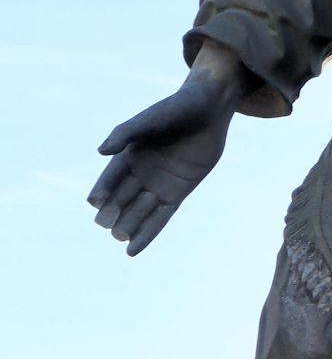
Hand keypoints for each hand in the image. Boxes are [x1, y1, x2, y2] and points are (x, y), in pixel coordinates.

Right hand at [88, 48, 247, 254]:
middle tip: (107, 224)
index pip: (110, 178)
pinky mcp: (178, 193)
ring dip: (129, 225)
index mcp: (128, 155)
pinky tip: (133, 249)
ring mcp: (159, 184)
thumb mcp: (149, 120)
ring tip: (120, 237)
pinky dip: (148, 233)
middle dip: (113, 212)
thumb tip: (101, 152)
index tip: (95, 203)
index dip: (102, 190)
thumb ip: (125, 134)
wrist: (209, 109)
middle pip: (121, 199)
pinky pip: (161, 217)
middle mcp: (140, 172)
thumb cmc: (176, 109)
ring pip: (139, 211)